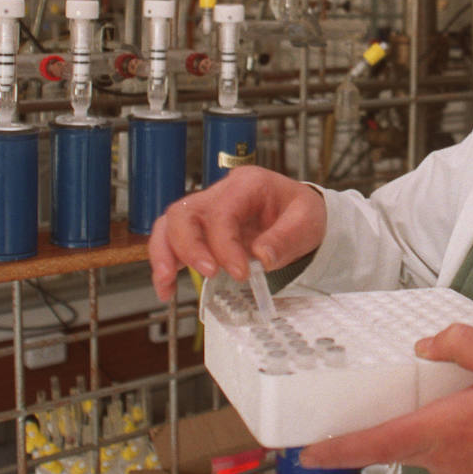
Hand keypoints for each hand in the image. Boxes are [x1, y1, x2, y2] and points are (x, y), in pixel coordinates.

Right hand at [147, 165, 326, 300]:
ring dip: (165, 255)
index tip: (240, 273)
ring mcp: (206, 209)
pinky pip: (171, 240)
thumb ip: (286, 239)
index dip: (225, 245)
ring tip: (168, 286)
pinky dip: (165, 263)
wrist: (299, 214)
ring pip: (169, 224)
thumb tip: (262, 257)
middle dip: (189, 246)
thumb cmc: (301, 213)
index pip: (222, 212)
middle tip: (209, 273)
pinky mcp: (201, 229)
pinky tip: (167, 289)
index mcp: (247, 184)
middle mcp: (220, 192)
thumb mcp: (307, 221)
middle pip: (184, 212)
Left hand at [298, 323, 472, 473]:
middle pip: (399, 439)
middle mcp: (443, 462)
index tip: (307, 453)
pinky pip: (445, 460)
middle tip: (423, 395)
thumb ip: (463, 344)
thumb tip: (426, 345)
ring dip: (434, 427)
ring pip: (424, 448)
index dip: (337, 449)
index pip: (377, 443)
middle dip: (400, 417)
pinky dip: (453, 442)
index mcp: (445, 431)